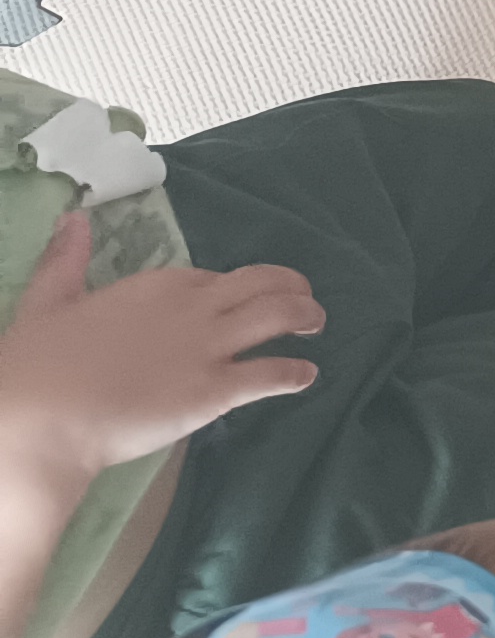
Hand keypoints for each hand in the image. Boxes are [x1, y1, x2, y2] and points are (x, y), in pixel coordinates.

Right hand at [0, 214, 321, 486]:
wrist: (39, 420)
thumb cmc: (35, 366)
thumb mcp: (47, 300)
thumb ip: (65, 260)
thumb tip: (73, 218)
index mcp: (155, 285)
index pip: (210, 278)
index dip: (229, 289)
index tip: (237, 298)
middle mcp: (192, 308)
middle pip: (260, 284)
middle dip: (290, 287)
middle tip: (305, 299)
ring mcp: (208, 349)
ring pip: (278, 317)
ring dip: (305, 316)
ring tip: (317, 323)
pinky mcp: (214, 392)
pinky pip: (270, 374)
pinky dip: (295, 373)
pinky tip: (307, 375)